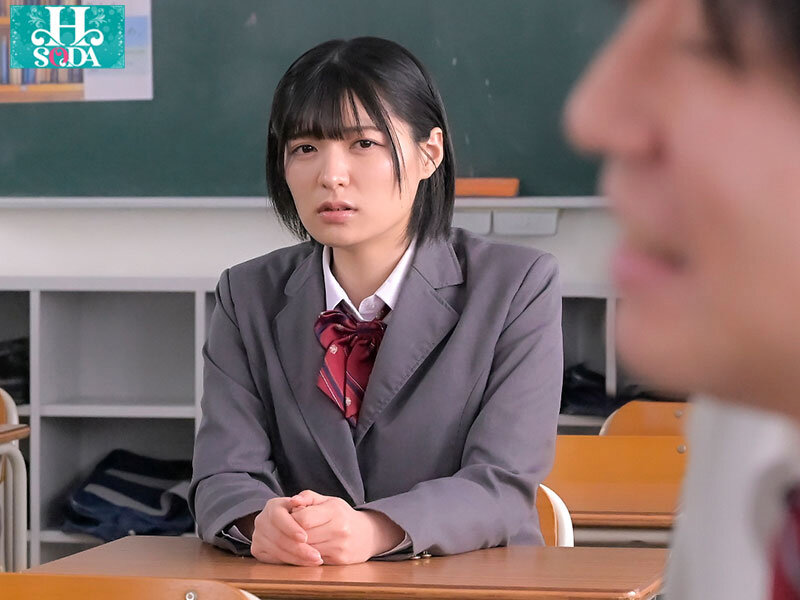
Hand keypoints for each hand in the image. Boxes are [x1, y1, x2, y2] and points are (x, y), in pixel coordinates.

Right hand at [248, 497, 323, 565]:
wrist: (289, 522)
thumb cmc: (304, 510)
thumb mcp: (308, 501)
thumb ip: (306, 498)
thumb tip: (297, 501)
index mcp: (273, 506)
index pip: (278, 516)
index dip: (291, 528)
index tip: (305, 538)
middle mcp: (262, 520)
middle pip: (278, 538)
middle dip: (299, 549)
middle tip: (316, 556)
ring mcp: (258, 536)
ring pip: (277, 551)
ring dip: (297, 558)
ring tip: (315, 560)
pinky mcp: (257, 550)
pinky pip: (274, 560)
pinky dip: (291, 562)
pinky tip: (305, 563)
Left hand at [289, 490, 405, 564]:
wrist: (367, 534)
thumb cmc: (342, 515)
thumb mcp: (328, 501)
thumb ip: (308, 497)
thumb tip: (292, 501)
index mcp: (335, 511)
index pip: (303, 518)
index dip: (292, 519)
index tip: (289, 518)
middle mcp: (339, 529)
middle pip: (304, 536)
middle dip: (292, 534)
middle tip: (287, 531)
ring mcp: (340, 546)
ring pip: (307, 550)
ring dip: (298, 546)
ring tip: (296, 540)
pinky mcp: (339, 560)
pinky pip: (314, 560)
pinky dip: (307, 555)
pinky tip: (306, 549)